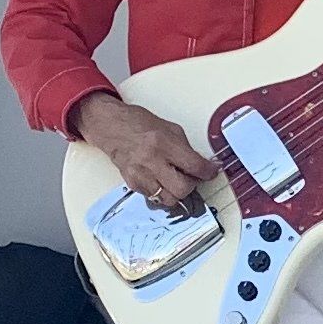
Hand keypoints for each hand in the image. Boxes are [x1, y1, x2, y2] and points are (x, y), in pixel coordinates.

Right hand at [74, 91, 220, 213]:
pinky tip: (161, 180)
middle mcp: (151, 161)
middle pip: (182, 189)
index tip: (212, 171)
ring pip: (168, 199)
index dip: (209, 171)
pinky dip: (162, 192)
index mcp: (164, 143)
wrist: (110, 126)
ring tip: (175, 180)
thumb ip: (186, 149)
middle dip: (192, 185)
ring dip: (176, 192)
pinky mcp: (132, 183)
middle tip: (191, 176)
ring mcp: (140, 174)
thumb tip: (201, 165)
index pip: (195, 166)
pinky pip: (154, 198)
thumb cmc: (138, 124)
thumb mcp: (170, 129)